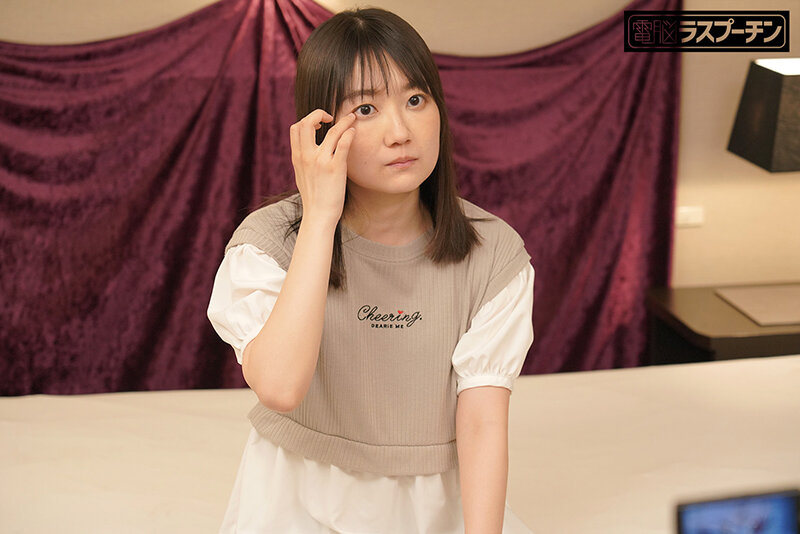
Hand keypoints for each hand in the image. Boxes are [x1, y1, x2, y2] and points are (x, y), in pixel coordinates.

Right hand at [289, 109, 355, 226]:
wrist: (318, 215)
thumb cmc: (314, 197)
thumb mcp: (301, 175)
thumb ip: (304, 159)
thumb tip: (308, 149)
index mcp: (297, 157)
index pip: (296, 127)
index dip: (307, 120)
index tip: (319, 123)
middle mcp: (306, 156)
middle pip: (307, 122)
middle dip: (319, 113)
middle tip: (331, 117)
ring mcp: (321, 161)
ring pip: (332, 131)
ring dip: (344, 121)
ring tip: (352, 118)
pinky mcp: (335, 168)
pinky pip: (343, 143)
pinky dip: (349, 133)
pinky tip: (354, 132)